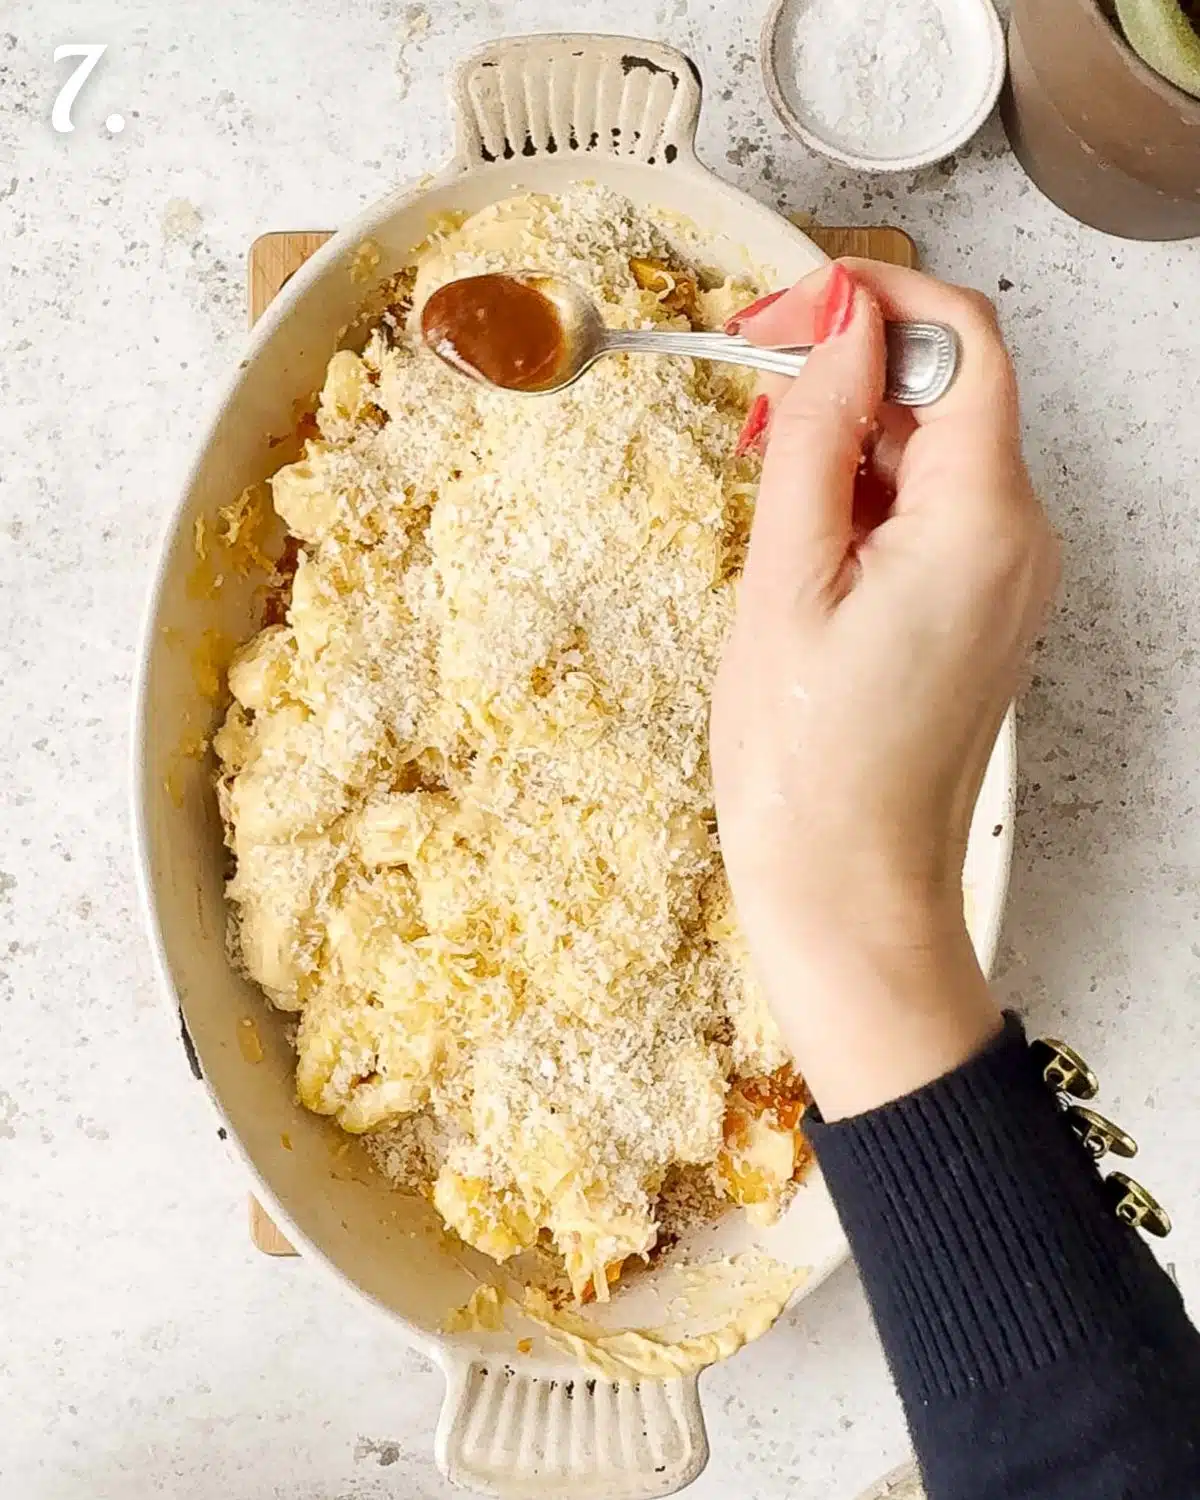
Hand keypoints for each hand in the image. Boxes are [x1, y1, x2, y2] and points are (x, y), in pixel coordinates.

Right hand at [711, 261, 1058, 1118]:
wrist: (851, 891)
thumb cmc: (808, 768)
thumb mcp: (784, 582)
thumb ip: (815, 435)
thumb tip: (840, 323)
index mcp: (981, 522)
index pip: (962, 337)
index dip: (871, 299)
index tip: (784, 317)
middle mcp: (1022, 539)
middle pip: (951, 387)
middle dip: (848, 373)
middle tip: (746, 406)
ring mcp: (1011, 575)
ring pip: (936, 447)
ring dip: (849, 440)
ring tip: (764, 499)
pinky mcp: (986, 605)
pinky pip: (935, 509)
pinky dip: (868, 496)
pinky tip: (804, 546)